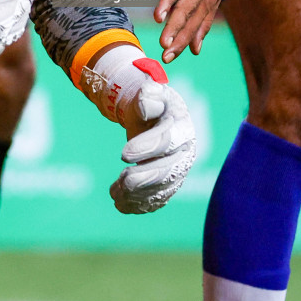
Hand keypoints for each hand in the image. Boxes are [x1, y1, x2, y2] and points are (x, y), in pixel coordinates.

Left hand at [80, 45, 196, 212]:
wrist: (156, 119)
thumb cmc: (152, 106)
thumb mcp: (151, 95)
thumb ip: (149, 95)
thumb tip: (146, 102)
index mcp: (182, 129)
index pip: (168, 141)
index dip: (147, 148)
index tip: (123, 154)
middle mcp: (186, 154)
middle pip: (169, 172)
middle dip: (144, 179)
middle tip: (121, 181)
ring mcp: (179, 172)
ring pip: (162, 190)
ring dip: (138, 196)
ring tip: (114, 193)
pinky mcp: (169, 186)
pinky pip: (157, 200)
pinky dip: (139, 205)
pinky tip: (121, 205)